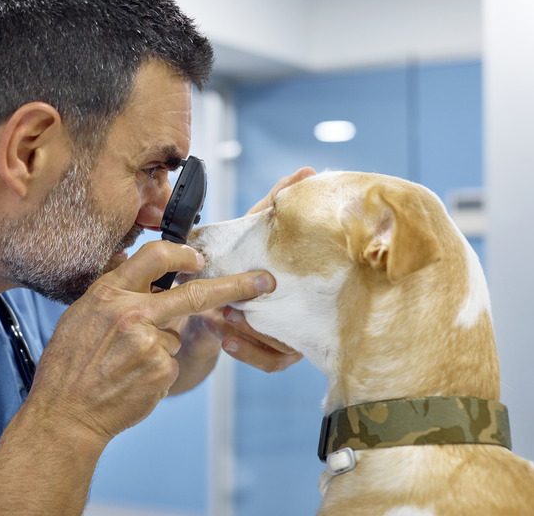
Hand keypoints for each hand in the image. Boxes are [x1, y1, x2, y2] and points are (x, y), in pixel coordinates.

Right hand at [26, 241, 274, 442]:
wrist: (65, 413)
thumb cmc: (68, 366)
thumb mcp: (81, 316)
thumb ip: (114, 294)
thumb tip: (142, 273)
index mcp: (108, 293)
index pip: (154, 257)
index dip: (183, 253)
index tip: (200, 257)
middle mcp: (131, 313)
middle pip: (194, 293)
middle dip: (236, 285)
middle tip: (264, 282)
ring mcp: (149, 343)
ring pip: (174, 336)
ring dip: (159, 348)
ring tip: (125, 366)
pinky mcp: (161, 370)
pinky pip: (170, 362)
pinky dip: (157, 370)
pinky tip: (132, 380)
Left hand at [182, 167, 314, 374]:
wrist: (208, 303)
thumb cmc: (239, 262)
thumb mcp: (254, 231)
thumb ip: (273, 205)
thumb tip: (306, 172)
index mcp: (304, 284)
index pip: (325, 287)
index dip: (313, 281)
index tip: (275, 276)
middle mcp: (305, 312)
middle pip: (307, 323)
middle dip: (271, 316)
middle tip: (239, 303)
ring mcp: (292, 335)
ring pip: (288, 347)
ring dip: (256, 333)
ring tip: (230, 315)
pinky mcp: (271, 354)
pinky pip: (272, 362)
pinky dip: (250, 352)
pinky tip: (227, 338)